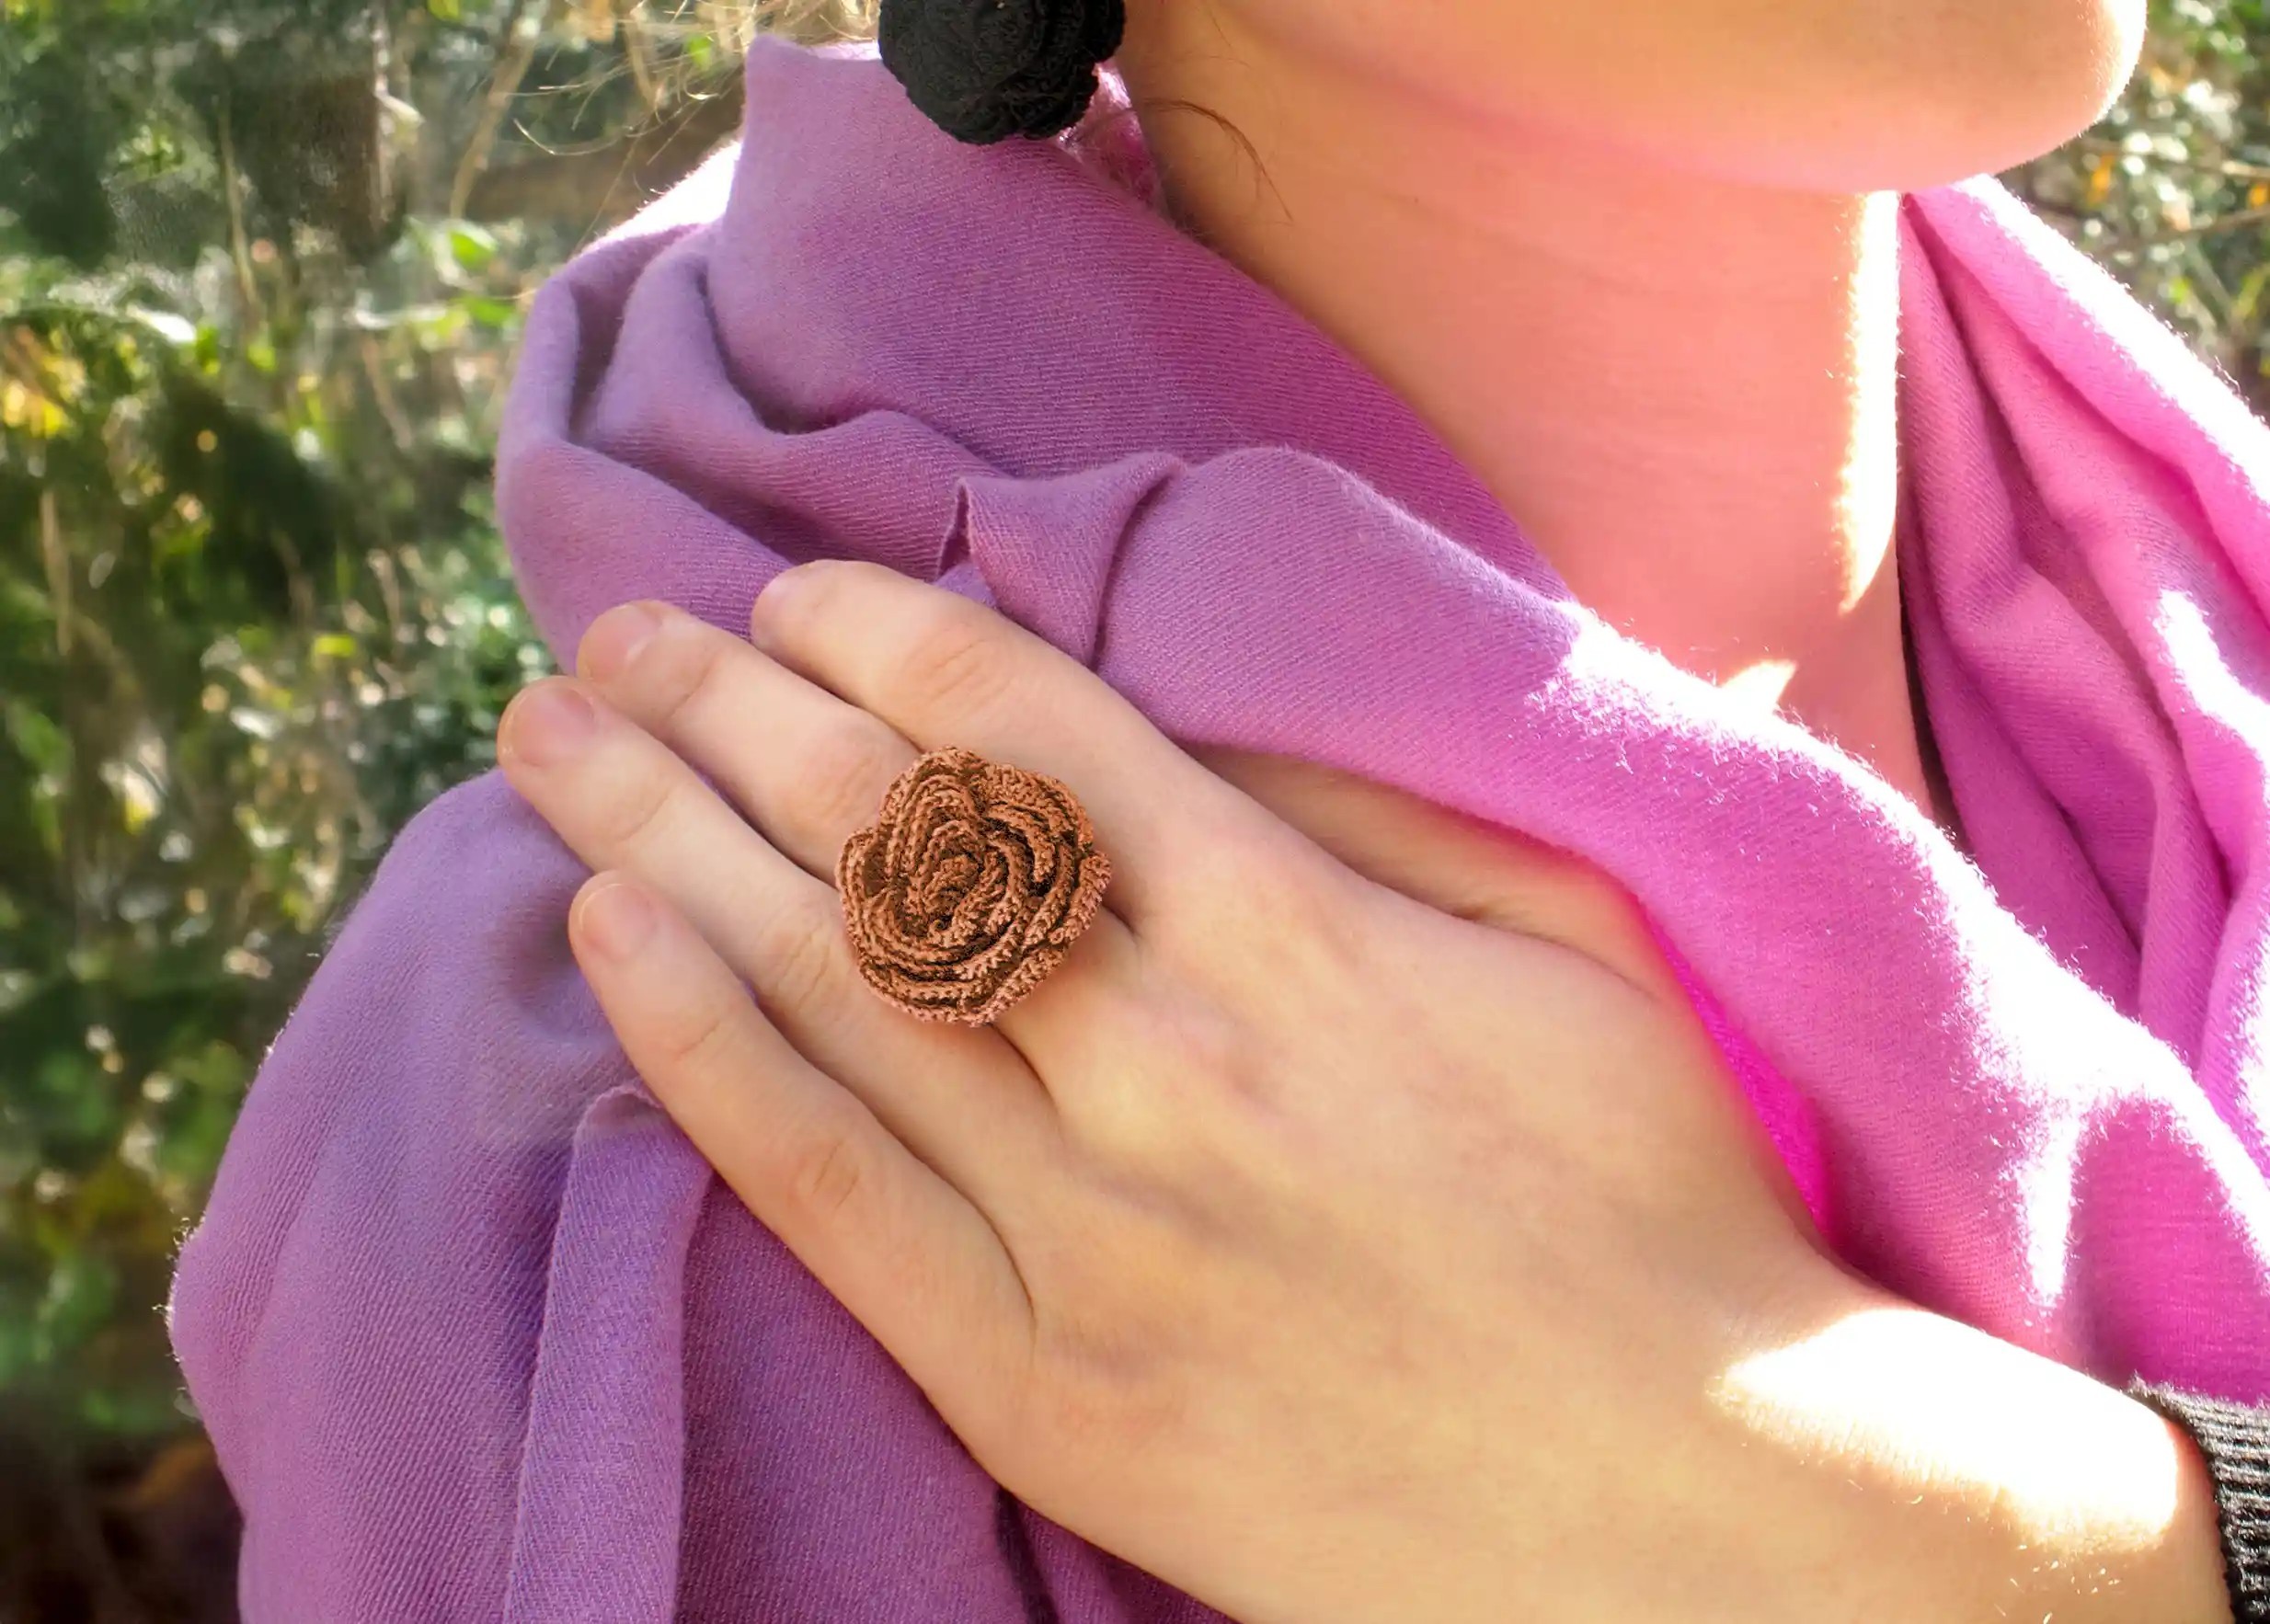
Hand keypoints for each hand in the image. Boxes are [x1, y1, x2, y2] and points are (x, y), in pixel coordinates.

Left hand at [498, 562, 2228, 1623]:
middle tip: (613, 627)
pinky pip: (831, 1195)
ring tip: (550, 739)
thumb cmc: (1648, 1200)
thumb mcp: (1574, 938)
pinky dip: (704, 1055)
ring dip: (664, 836)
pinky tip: (609, 940)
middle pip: (883, 837)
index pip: (1023, 733)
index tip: (792, 591)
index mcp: (1294, 932)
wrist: (1688, 1511)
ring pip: (825, 989)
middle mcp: (1161, 1061)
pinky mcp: (1040, 1387)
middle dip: (726, 707)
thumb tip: (1186, 706)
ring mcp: (1087, 1233)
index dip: (880, 637)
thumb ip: (1377, 802)